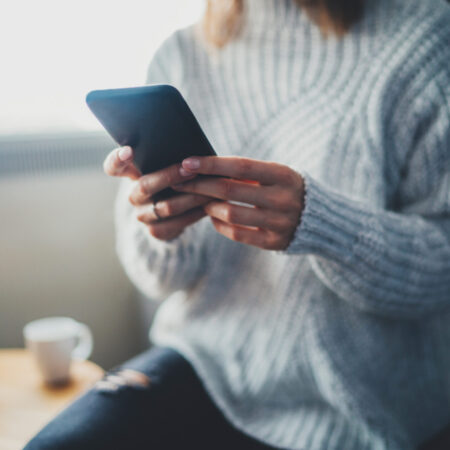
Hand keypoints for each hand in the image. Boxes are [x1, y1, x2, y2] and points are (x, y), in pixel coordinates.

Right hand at [103, 146, 212, 240]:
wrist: (180, 211)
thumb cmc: (177, 177)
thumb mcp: (169, 165)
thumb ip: (169, 155)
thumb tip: (189, 143)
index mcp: (131, 174)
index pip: (113, 166)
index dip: (118, 159)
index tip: (129, 151)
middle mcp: (134, 195)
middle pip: (145, 186)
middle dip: (170, 176)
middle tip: (191, 170)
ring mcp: (143, 215)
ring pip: (166, 207)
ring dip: (191, 197)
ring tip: (210, 189)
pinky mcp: (156, 231)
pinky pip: (176, 224)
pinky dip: (195, 214)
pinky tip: (209, 206)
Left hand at [172, 156, 304, 250]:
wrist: (317, 219)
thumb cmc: (285, 189)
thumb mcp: (275, 174)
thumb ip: (247, 172)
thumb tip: (203, 167)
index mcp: (284, 175)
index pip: (241, 166)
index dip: (211, 164)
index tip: (187, 162)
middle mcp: (283, 199)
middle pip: (230, 190)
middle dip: (200, 185)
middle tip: (180, 182)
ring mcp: (280, 223)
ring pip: (231, 214)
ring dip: (209, 206)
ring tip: (200, 200)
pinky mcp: (274, 242)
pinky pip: (238, 234)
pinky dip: (220, 224)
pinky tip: (213, 216)